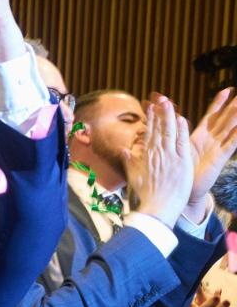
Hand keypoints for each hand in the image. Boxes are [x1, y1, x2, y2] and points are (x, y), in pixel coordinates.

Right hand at [122, 99, 193, 227]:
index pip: (148, 132)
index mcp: (145, 156)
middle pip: (158, 128)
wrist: (156, 208)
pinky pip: (182, 142)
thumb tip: (123, 150)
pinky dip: (181, 130)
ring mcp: (169, 157)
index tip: (151, 106)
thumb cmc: (144, 195)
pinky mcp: (182, 162)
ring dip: (169, 116)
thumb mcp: (133, 176)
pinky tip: (181, 119)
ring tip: (169, 102)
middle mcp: (156, 153)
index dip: (150, 118)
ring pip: (170, 131)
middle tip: (161, 98)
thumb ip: (129, 161)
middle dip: (159, 112)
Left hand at [185, 88, 236, 221]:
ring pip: (230, 129)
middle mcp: (210, 141)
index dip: (218, 103)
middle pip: (225, 119)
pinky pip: (231, 145)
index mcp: (199, 137)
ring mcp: (216, 149)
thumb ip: (172, 134)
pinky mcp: (219, 159)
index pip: (211, 116)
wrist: (181, 192)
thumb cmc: (176, 172)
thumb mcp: (173, 148)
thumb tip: (167, 118)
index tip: (227, 90)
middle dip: (234, 106)